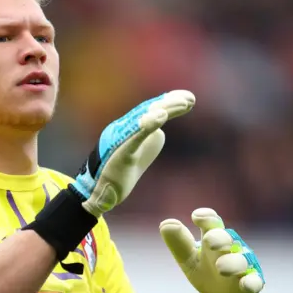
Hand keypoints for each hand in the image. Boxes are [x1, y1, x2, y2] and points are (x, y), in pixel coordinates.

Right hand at [71, 90, 194, 216]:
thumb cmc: (120, 172)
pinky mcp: (120, 153)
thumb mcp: (141, 152)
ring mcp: (120, 139)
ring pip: (143, 118)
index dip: (169, 102)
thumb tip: (160, 131)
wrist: (101, 193)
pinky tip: (161, 116)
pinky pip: (134, 137)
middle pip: (148, 110)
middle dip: (171, 103)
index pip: (150, 110)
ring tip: (183, 103)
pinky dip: (148, 125)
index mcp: (129, 128)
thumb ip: (150, 139)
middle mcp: (123, 128)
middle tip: (190, 99)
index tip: (190, 98)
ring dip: (164, 109)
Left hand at [160, 208, 264, 292]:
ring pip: (241, 260)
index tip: (196, 217)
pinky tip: (246, 283)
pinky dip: (251, 282)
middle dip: (220, 238)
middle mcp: (231, 247)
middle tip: (209, 241)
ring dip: (232, 262)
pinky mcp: (252, 282)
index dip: (206, 217)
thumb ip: (178, 242)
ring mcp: (243, 264)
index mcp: (212, 236)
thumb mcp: (187, 258)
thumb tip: (165, 224)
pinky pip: (254, 281)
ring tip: (220, 267)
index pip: (211, 222)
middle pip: (227, 238)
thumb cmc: (203, 269)